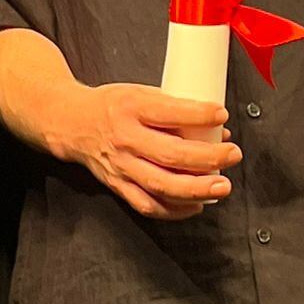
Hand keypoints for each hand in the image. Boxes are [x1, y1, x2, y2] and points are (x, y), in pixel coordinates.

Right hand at [56, 83, 241, 220]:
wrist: (71, 123)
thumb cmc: (111, 106)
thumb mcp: (140, 93)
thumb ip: (175, 110)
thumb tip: (216, 129)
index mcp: (131, 107)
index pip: (170, 113)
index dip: (199, 115)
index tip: (221, 115)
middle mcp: (125, 139)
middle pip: (171, 154)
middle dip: (208, 157)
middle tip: (232, 155)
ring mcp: (121, 166)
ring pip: (162, 185)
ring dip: (197, 189)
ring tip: (222, 186)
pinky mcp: (118, 185)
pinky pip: (148, 205)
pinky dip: (175, 210)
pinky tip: (195, 205)